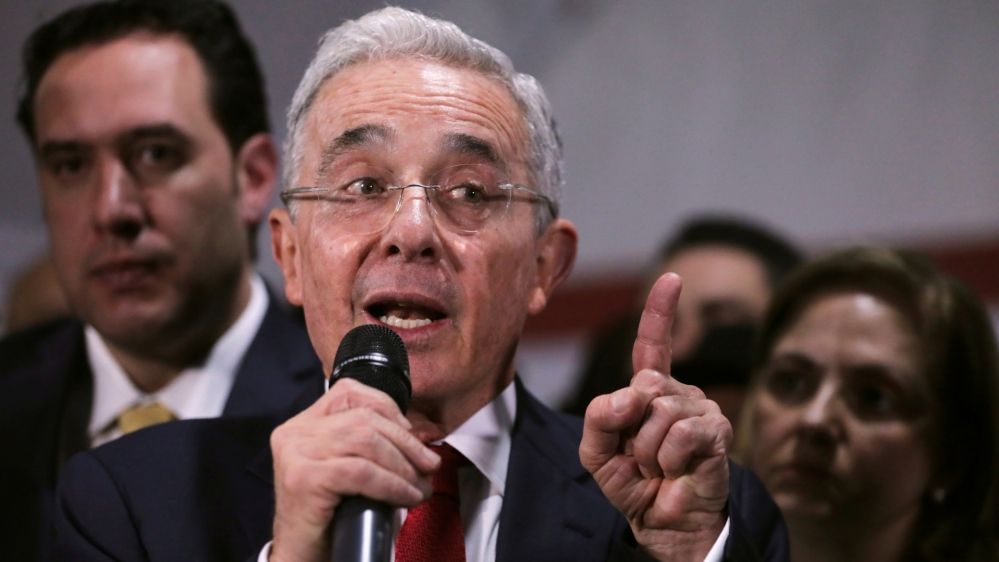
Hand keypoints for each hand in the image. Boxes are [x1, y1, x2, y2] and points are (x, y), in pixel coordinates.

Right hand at [269, 379, 439, 561]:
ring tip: (420, 487)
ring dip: (404, 466)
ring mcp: (296, 454)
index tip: (411, 435)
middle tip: (428, 467)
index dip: (387, 408)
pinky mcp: (304, 479)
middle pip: (364, 419)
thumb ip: (368, 446)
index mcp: (303, 424)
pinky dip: (392, 485)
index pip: (349, 392)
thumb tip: (417, 443)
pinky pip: (362, 472)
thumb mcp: (347, 470)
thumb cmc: (329, 517)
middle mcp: (295, 434)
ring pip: (367, 442)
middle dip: (406, 443)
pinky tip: (406, 498)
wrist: (302, 557)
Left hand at [579, 274, 731, 561]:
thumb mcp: (596, 452)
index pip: (654, 344)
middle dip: (630, 427)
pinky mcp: (718, 432)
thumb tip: (629, 395)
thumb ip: (598, 418)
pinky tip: (676, 471)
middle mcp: (678, 392)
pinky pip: (681, 432)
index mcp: (649, 391)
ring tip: (658, 467)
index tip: (672, 279)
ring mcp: (702, 409)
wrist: (661, 524)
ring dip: (648, 450)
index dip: (661, 311)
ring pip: (660, 411)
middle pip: (643, 385)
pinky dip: (668, 458)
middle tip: (639, 457)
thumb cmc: (632, 484)